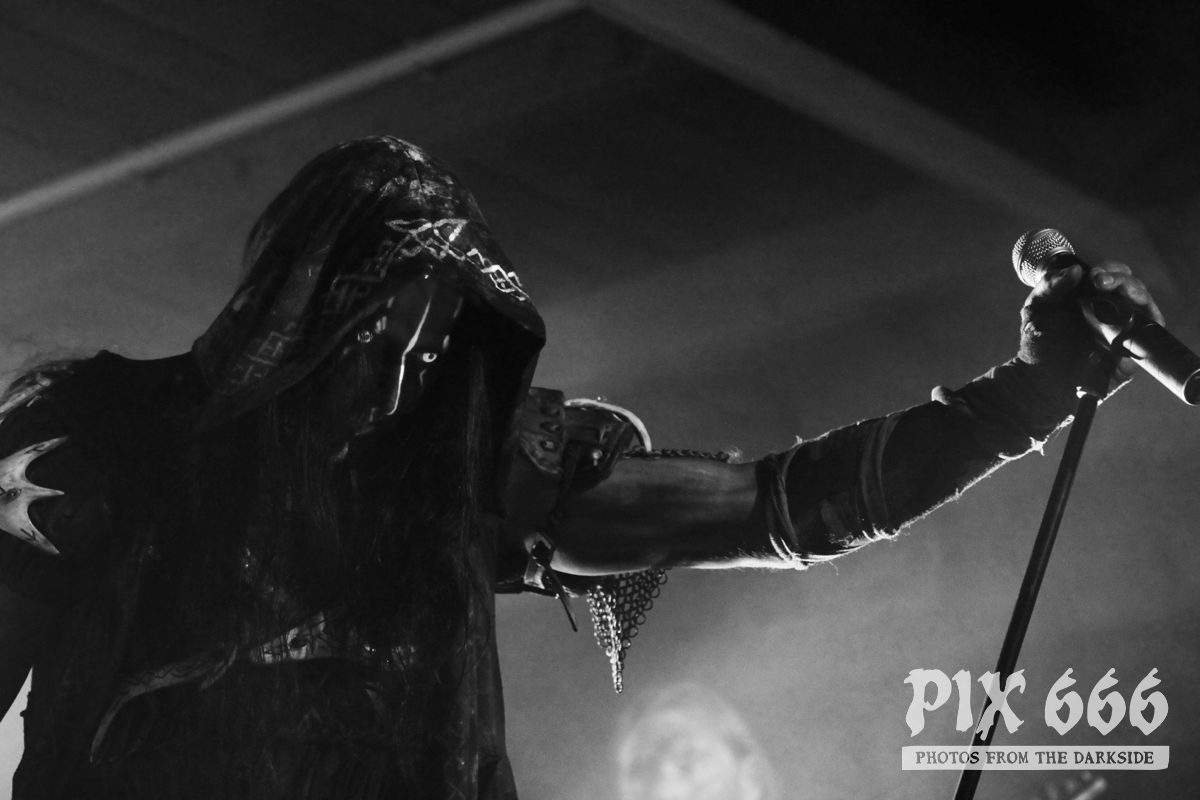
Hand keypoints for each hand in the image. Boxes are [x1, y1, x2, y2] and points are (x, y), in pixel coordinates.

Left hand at [1019, 260, 1165, 390]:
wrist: (1037, 379)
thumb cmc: (1037, 343)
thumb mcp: (1037, 308)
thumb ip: (1051, 285)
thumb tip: (1076, 270)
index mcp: (1093, 300)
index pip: (1115, 277)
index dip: (1112, 270)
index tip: (1095, 276)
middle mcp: (1112, 315)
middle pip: (1134, 290)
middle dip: (1123, 280)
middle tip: (1102, 282)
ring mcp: (1122, 336)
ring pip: (1145, 310)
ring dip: (1136, 296)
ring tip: (1118, 293)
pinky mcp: (1127, 359)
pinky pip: (1145, 343)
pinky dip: (1142, 328)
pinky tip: (1125, 322)